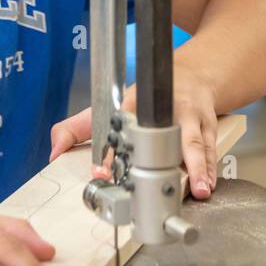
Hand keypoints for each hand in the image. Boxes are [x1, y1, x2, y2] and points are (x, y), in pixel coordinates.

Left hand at [50, 62, 219, 199]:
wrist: (190, 76)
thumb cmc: (146, 99)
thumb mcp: (108, 107)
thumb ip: (76, 128)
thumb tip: (54, 152)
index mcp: (136, 102)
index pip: (122, 121)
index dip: (113, 146)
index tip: (103, 169)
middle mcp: (167, 109)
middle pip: (166, 130)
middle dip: (165, 153)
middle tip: (163, 177)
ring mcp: (192, 117)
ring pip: (197, 141)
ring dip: (199, 167)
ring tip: (199, 189)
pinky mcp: (209, 127)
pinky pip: (211, 149)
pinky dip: (210, 169)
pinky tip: (207, 185)